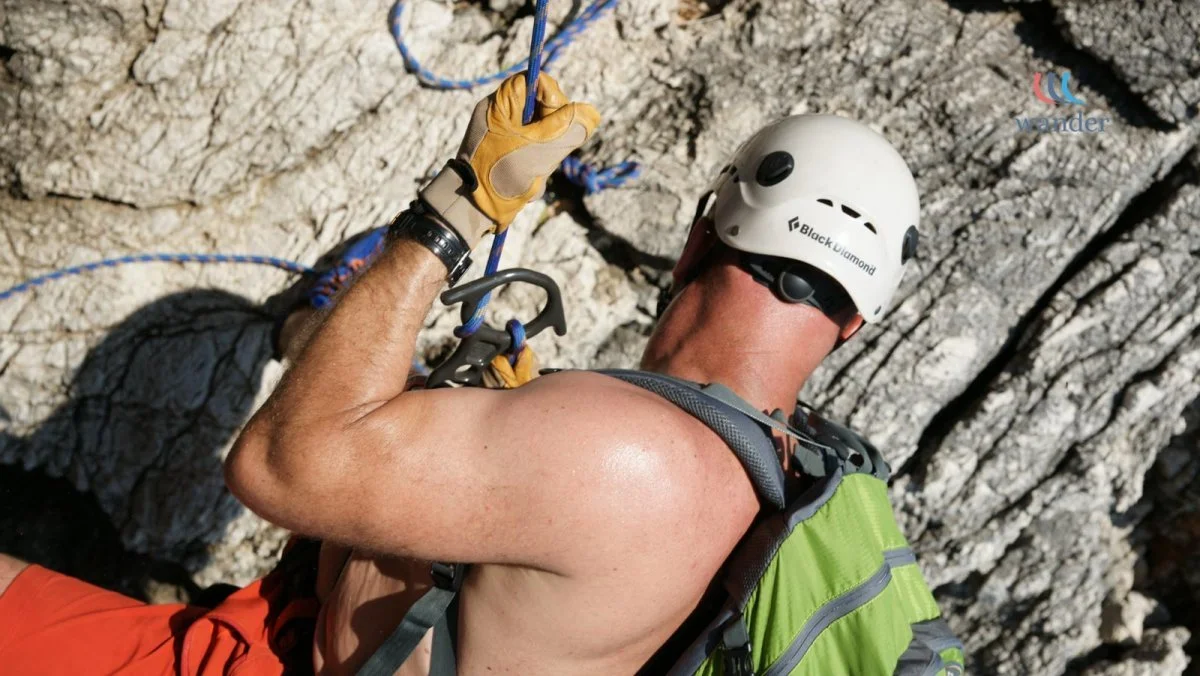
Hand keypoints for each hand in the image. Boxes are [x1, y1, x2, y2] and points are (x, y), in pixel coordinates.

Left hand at [421, 72, 600, 247]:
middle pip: (543, 108)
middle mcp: (500, 113)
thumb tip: (590, 113)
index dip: (553, 100)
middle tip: (542, 154)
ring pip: (542, 133)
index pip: (538, 82)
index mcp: (501, 103)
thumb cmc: (500, 176)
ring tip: (532, 171)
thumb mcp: (540, 151)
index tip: (551, 126)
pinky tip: (527, 179)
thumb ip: (569, 129)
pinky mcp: (505, 151)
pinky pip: (532, 150)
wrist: (469, 209)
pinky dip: (535, 165)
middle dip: (551, 134)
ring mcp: (502, 132)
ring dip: (545, 154)